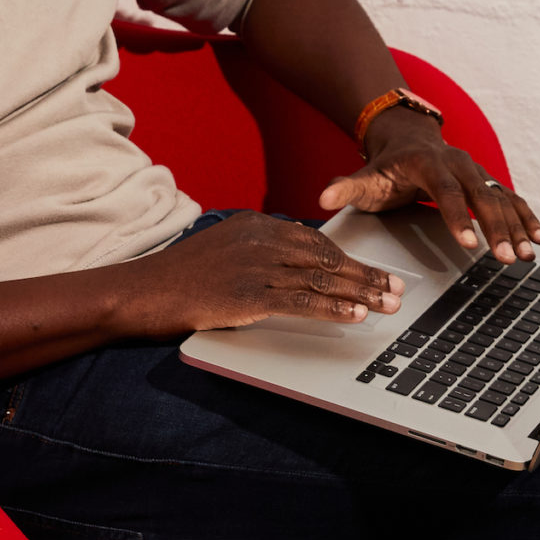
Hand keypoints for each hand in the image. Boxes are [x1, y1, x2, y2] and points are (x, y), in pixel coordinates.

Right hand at [123, 212, 404, 332]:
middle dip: (366, 275)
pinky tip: (354, 315)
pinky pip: (301, 302)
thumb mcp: (224, 248)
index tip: (375, 271)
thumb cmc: (180, 276)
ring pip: (321, 279)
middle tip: (396, 289)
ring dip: (360, 293)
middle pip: (326, 258)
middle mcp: (261, 239)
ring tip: (387, 304)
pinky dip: (332, 309)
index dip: (351, 258)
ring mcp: (256, 266)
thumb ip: (259, 250)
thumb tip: (296, 266)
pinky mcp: (248, 295)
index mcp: (257, 224)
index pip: (316, 241)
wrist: (142, 291)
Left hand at [319, 112, 539, 263]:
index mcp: (429, 163)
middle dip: (496, 228)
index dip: (458, 217)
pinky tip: (539, 239)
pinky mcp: (489, 183)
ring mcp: (477, 172)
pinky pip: (513, 200)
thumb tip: (323, 198)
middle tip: (504, 257)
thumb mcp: (365, 177)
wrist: (408, 137)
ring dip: (516, 227)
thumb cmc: (386, 166)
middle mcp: (459, 164)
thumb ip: (346, 188)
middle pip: (482, 197)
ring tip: (527, 254)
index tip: (469, 243)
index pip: (446, 191)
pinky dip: (527, 218)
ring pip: (502, 199)